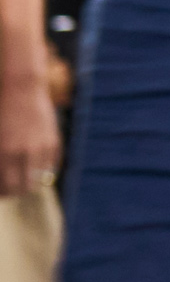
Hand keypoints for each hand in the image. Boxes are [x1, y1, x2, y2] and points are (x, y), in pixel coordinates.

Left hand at [0, 66, 57, 196]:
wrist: (21, 88)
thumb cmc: (2, 110)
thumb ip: (1, 157)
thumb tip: (4, 175)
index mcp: (3, 153)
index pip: (6, 186)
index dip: (3, 193)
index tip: (2, 192)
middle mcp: (22, 154)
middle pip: (23, 188)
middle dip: (15, 191)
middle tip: (11, 189)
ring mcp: (40, 149)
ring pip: (38, 180)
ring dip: (29, 182)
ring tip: (23, 179)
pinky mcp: (53, 143)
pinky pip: (49, 166)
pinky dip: (42, 169)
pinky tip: (34, 165)